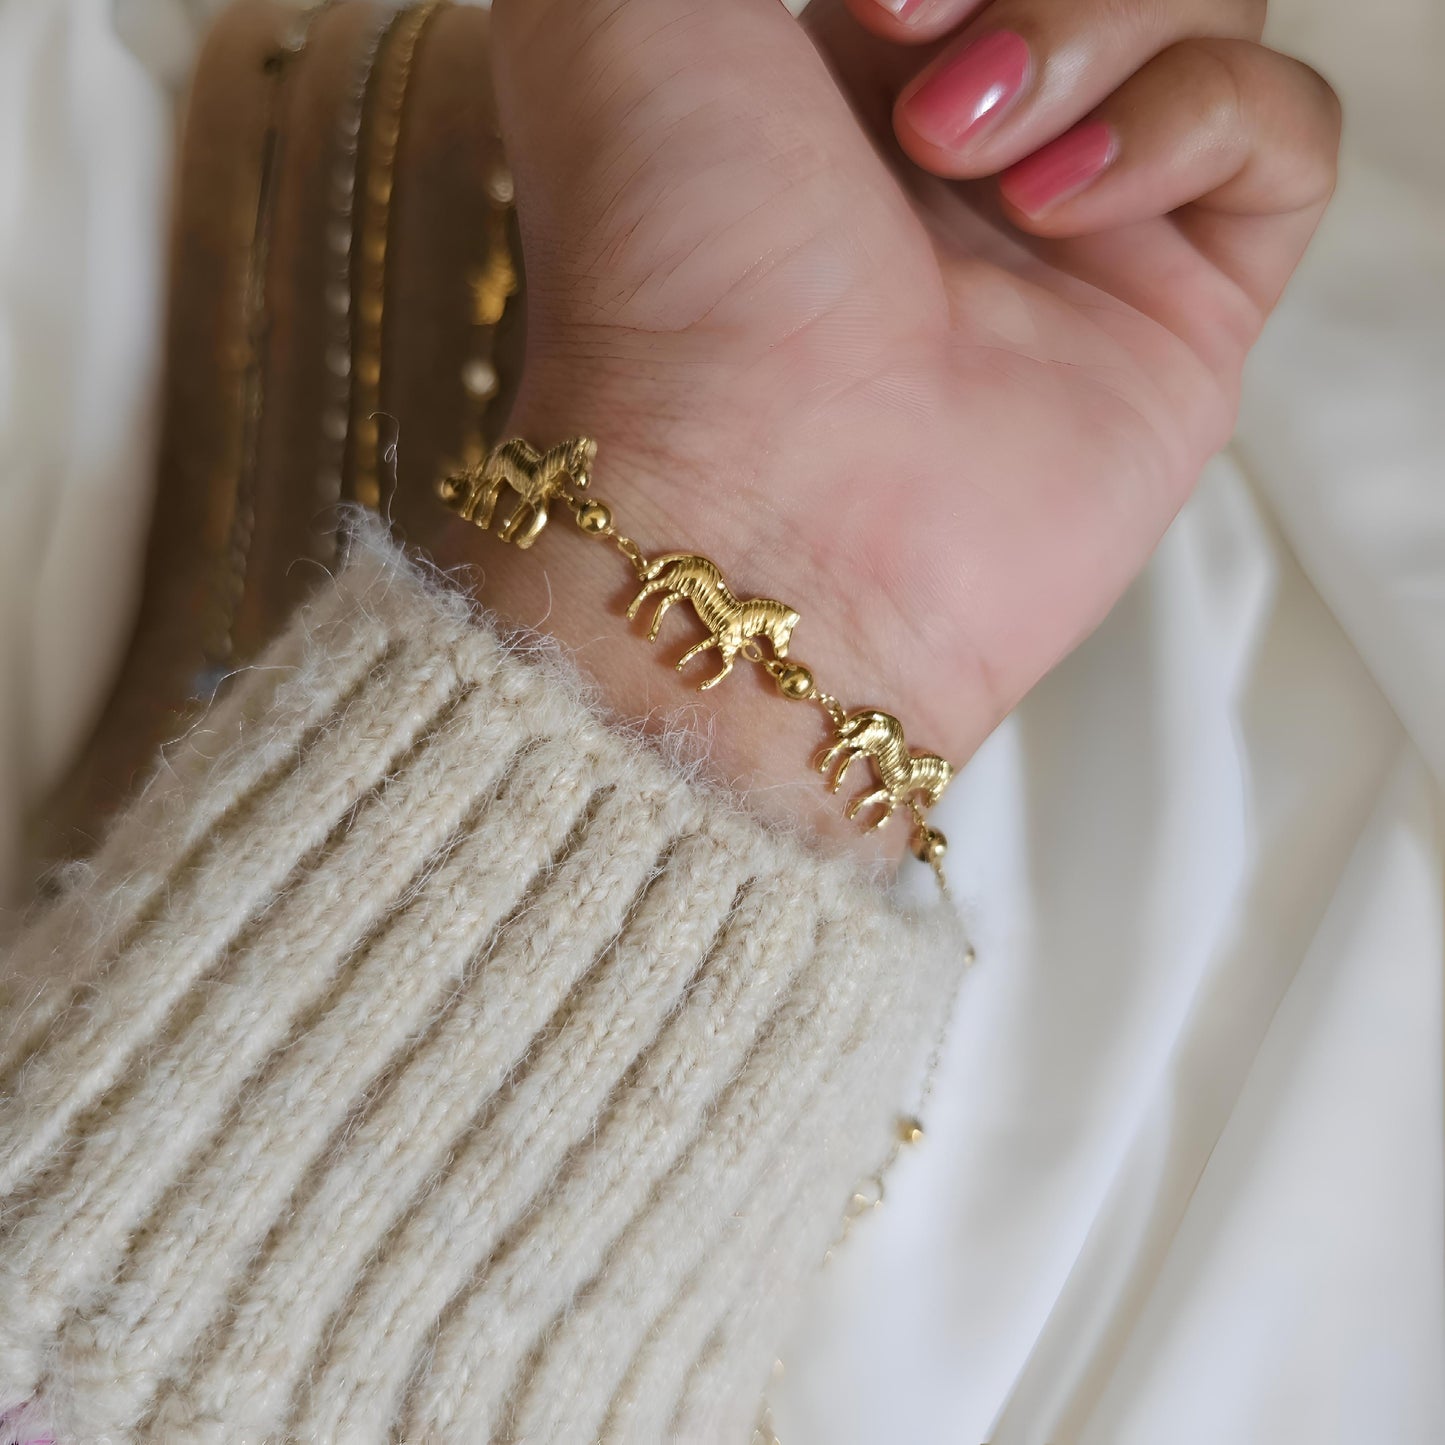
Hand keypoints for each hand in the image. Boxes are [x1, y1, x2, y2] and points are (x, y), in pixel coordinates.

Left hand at [439, 0, 1338, 861]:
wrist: (758, 509)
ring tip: (967, 158)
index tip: (865, 0)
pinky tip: (1062, 206)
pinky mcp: (1179, 319)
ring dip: (1095, 31)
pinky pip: (1284, 137)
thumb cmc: (669, 279)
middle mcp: (967, 149)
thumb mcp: (608, 28)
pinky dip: (1194, 124)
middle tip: (915, 68)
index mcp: (840, 75)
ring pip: (1204, 12)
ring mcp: (1080, 235)